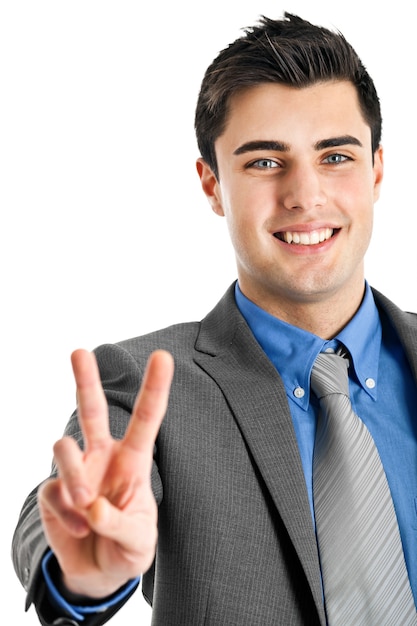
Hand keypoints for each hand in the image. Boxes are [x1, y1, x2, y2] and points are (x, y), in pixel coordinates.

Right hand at [38, 348, 173, 597]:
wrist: (98, 573)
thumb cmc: (127, 547)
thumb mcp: (138, 542)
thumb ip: (121, 524)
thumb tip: (93, 508)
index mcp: (133, 460)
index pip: (146, 419)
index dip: (155, 388)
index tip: (162, 356)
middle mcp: (102, 457)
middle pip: (92, 410)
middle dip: (85, 380)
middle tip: (78, 351)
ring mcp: (76, 472)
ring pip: (63, 448)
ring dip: (75, 480)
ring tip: (87, 507)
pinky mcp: (53, 491)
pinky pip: (52, 492)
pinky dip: (66, 516)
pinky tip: (79, 529)